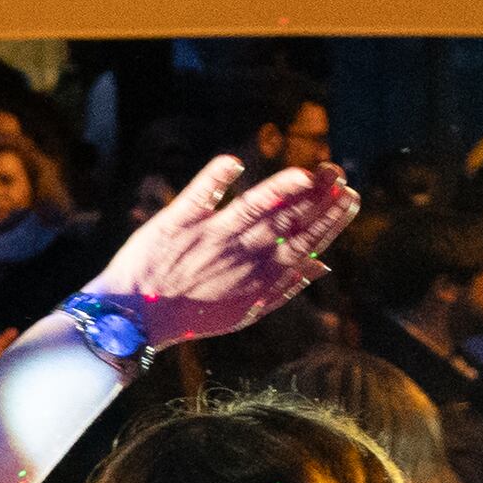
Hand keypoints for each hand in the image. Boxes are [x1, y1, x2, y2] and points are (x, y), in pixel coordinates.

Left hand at [80, 159, 354, 349]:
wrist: (133, 320)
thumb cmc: (192, 314)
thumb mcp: (245, 310)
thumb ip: (285, 287)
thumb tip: (322, 265)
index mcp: (260, 273)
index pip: (305, 241)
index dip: (329, 218)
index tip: (349, 195)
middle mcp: (240, 253)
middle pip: (286, 220)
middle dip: (316, 198)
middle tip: (338, 174)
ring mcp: (209, 236)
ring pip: (253, 209)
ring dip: (282, 191)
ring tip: (308, 174)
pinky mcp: (177, 223)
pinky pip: (198, 196)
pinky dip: (215, 180)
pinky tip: (233, 163)